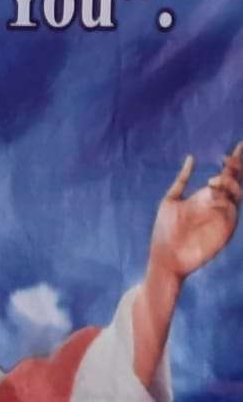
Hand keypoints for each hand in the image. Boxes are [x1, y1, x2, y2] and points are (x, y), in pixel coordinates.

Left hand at [148, 143, 242, 281]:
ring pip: (236, 193)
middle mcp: (218, 204)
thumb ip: (182, 180)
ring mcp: (223, 216)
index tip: (240, 144)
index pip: (225, 176)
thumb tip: (192, 157)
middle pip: (235, 182)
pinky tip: (214, 193)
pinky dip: (225, 198)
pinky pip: (232, 209)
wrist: (167, 257)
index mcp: (205, 197)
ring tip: (213, 182)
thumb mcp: (171, 200)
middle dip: (236, 168)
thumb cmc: (166, 230)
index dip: (234, 161)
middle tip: (229, 156)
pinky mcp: (226, 227)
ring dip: (228, 183)